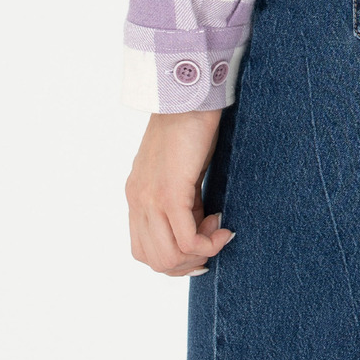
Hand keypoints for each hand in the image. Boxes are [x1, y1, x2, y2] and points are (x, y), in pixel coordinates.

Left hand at [126, 109, 234, 276]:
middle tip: (213, 241)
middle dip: (189, 262)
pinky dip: (208, 243)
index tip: (202, 245)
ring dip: (200, 254)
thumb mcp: (180, 173)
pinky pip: (186, 239)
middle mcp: (137, 201)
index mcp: (137, 195)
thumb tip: (200, 227)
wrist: (189, 97)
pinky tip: (223, 227)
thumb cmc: (190, 127)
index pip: (145, 250)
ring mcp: (150, 199)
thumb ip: (182, 200)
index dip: (176, 259)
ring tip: (218, 230)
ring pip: (168, 256)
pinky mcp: (169, 193)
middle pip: (155, 260)